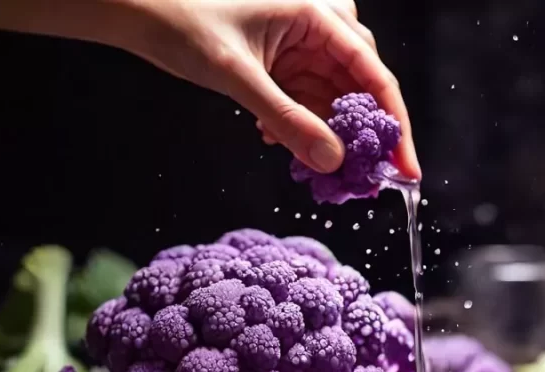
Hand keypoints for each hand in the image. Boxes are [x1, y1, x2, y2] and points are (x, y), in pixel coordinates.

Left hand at [119, 0, 419, 178]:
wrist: (139, 12)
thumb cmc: (184, 24)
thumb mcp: (240, 78)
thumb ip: (288, 121)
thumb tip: (332, 162)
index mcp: (317, 16)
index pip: (374, 76)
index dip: (395, 126)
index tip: (405, 168)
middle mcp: (316, 30)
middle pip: (361, 91)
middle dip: (363, 138)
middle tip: (365, 181)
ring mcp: (299, 49)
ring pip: (334, 102)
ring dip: (329, 139)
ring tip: (320, 173)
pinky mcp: (281, 65)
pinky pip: (307, 104)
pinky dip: (301, 129)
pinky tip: (275, 140)